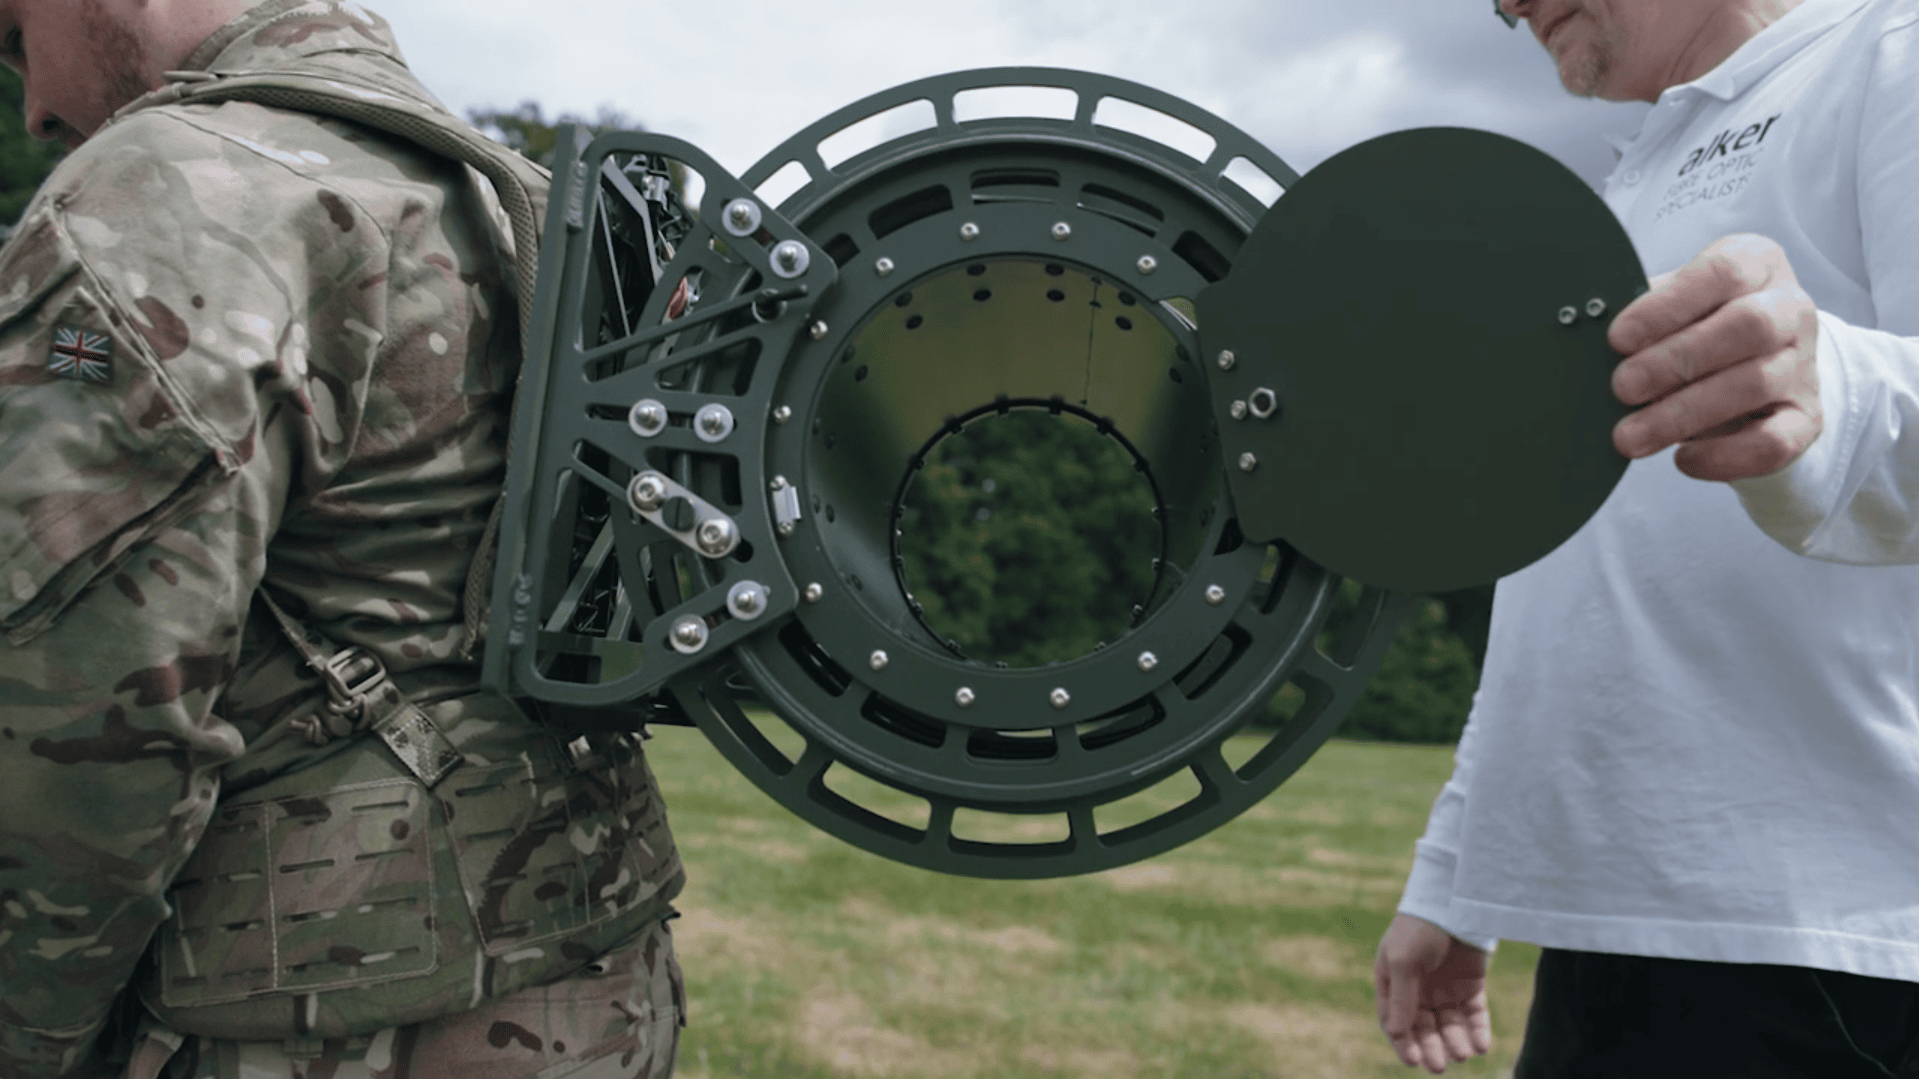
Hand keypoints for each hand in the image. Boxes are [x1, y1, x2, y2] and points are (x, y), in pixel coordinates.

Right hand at [1374, 913, 1492, 1072]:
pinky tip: (1480, 1045)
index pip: (1395, 1020)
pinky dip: (1477, 1031)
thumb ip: (1401, 999)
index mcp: (1393, 981)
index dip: (1403, 1042)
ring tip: (1462, 1053)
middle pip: (1424, 1027)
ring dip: (1455, 1041)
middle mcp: (1418, 988)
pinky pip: (1474, 1014)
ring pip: (1450, 1024)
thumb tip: (1396, 1034)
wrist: (1455, 900)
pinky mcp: (1471, 984)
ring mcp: (1445, 987)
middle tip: (1440, 1065)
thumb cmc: (1419, 928)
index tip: (1414, 1061)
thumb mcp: (1403, 961)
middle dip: (1432, 1047)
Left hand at [1608, 233, 1821, 480]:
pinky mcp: (1807, 419)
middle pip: (1746, 326)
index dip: (1667, 306)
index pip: (1721, 273)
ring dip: (1683, 413)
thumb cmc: (1694, 330)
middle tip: (1621, 388)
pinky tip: (1682, 460)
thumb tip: (1585, 330)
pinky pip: (1775, 441)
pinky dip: (1726, 456)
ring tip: (1629, 436)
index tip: (1618, 339)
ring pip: (1754, 384)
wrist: (1752, 380)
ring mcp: (1804, 365)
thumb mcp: (1669, 309)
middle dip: (1676, 360)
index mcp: (1755, 264)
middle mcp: (1790, 308)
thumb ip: (1639, 314)